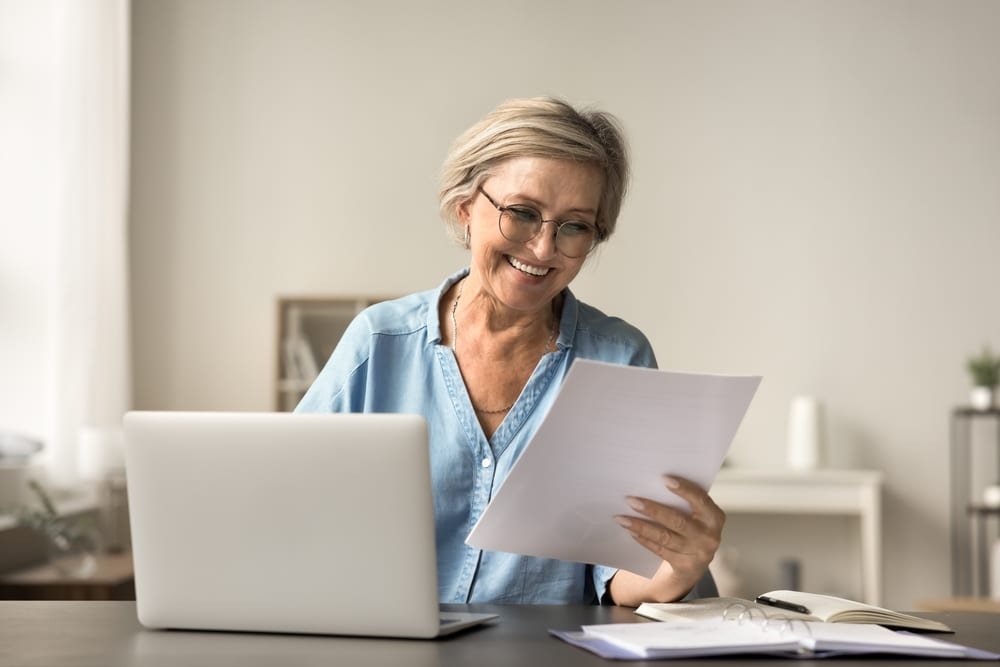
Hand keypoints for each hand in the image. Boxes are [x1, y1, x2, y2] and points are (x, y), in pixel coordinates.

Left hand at [611, 475, 724, 603]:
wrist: (696, 562)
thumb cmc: (693, 526)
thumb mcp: (698, 515)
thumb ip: (686, 502)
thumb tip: (653, 484)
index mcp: (715, 517)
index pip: (701, 500)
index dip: (684, 489)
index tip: (664, 479)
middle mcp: (709, 536)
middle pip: (678, 521)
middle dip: (653, 509)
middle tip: (630, 500)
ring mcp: (698, 553)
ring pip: (665, 537)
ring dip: (641, 526)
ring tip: (622, 518)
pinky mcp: (684, 566)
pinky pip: (660, 550)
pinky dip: (644, 539)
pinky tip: (631, 531)